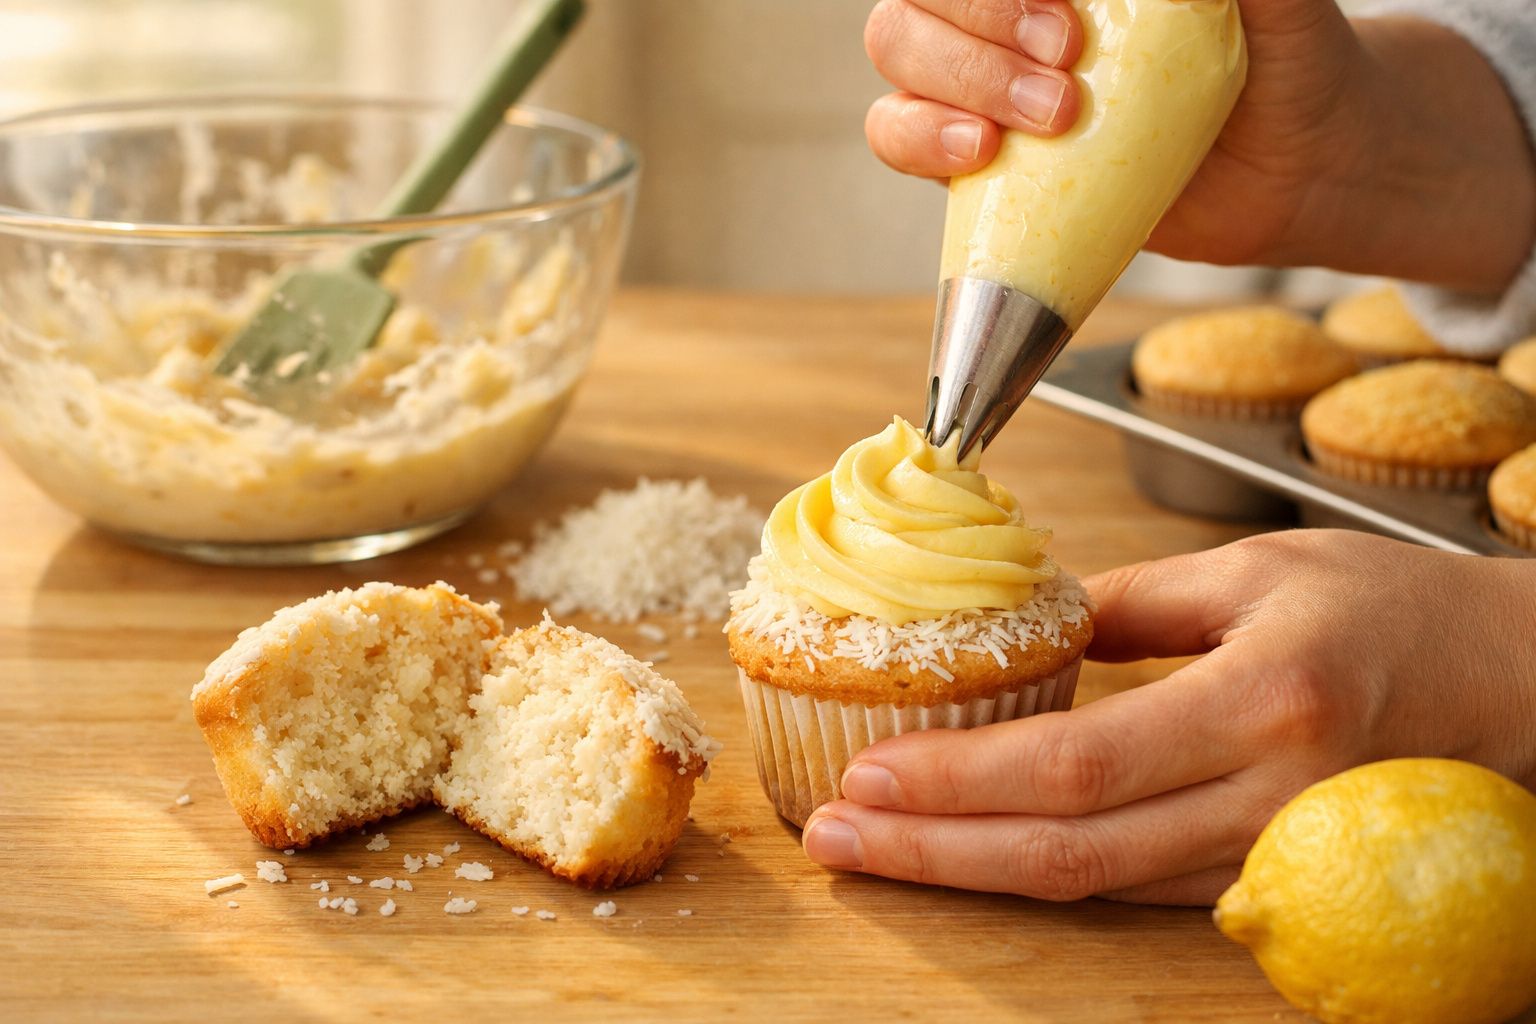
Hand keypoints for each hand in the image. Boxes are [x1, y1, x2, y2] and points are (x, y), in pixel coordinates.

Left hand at [801, 530, 1535, 904]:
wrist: (1517, 685)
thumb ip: (1131, 603)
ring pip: (1097, 889)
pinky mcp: (1272, 875)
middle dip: (935, 851)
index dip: (962, 780)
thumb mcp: (1258, 570)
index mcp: (1263, 704)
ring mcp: (1274, 854)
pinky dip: (1045, 876)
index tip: (871, 770)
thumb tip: (1024, 627)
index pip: (1078, 767)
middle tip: (834, 835)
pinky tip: (973, 854)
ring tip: (876, 846)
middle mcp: (1268, 798)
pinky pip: (1138, 890)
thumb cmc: (1396, 611)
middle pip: (1070, 853)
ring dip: (973, 871)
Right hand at [863, 0, 1535, 292]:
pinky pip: (900, 137)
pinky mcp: (983, 162)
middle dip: (977, 36)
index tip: (1068, 16)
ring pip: (899, 58)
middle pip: (917, 2)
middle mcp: (1012, 13)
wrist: (1302, 168)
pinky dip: (921, 141)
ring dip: (949, 86)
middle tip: (1068, 73)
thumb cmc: (1290, 61)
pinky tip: (981, 153)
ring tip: (1044, 123)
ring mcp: (987, 83)